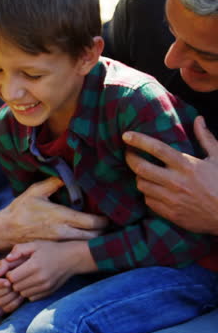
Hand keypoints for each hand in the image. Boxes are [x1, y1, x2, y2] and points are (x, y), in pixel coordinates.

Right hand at [0, 177, 107, 251]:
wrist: (5, 231)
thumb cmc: (20, 209)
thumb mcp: (35, 191)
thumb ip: (53, 182)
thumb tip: (67, 175)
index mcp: (60, 216)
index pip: (90, 222)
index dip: (103, 221)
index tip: (110, 217)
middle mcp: (62, 232)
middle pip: (91, 237)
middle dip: (103, 232)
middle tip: (110, 226)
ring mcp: (58, 243)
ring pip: (83, 244)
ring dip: (94, 239)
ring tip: (101, 232)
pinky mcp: (53, 249)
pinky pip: (72, 247)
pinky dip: (82, 243)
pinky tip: (85, 238)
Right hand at [0, 257, 25, 314]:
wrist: (37, 269)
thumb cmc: (25, 260)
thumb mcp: (15, 258)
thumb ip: (5, 263)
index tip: (8, 282)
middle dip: (3, 292)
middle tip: (14, 288)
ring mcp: (3, 294)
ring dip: (9, 298)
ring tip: (19, 292)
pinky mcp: (10, 301)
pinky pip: (6, 308)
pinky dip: (13, 304)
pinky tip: (21, 298)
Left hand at [5, 239, 96, 301]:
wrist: (71, 258)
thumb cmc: (51, 250)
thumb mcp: (35, 245)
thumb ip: (19, 250)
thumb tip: (7, 259)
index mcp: (34, 265)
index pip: (12, 277)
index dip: (9, 273)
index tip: (13, 268)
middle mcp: (40, 278)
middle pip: (16, 287)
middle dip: (14, 281)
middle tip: (18, 273)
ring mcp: (45, 287)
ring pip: (23, 294)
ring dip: (21, 287)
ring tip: (25, 277)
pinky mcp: (48, 293)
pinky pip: (31, 297)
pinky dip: (29, 292)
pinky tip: (33, 282)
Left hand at [123, 116, 217, 233]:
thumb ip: (206, 138)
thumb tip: (198, 119)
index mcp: (187, 166)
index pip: (157, 149)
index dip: (139, 140)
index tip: (126, 135)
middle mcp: (175, 182)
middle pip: (141, 168)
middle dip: (130, 158)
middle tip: (129, 153)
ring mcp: (171, 199)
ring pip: (142, 185)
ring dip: (139, 176)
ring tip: (142, 171)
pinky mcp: (170, 214)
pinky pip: (148, 201)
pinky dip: (147, 193)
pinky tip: (153, 188)